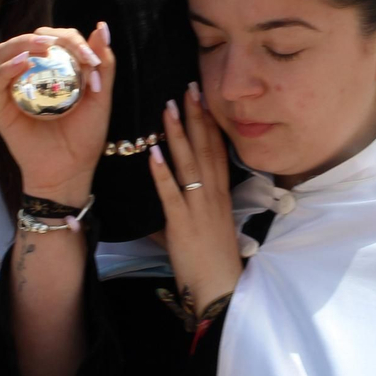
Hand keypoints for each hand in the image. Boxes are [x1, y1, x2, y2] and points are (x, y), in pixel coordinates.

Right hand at [0, 25, 112, 207]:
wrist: (69, 170)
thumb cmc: (85, 136)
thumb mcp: (101, 98)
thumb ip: (103, 64)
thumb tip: (102, 26)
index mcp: (56, 68)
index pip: (58, 39)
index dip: (73, 40)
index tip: (90, 58)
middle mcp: (31, 73)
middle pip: (30, 39)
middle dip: (48, 36)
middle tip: (61, 46)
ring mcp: (13, 87)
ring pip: (6, 51)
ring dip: (22, 43)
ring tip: (41, 48)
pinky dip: (7, 68)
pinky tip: (23, 64)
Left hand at [148, 83, 243, 314]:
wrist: (221, 288)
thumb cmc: (211, 260)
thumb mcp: (201, 226)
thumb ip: (180, 209)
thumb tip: (158, 200)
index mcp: (219, 193)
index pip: (217, 150)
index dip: (210, 123)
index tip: (203, 99)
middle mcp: (212, 194)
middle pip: (206, 148)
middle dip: (196, 117)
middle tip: (188, 87)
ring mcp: (198, 207)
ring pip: (189, 164)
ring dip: (178, 135)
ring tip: (168, 108)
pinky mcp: (183, 223)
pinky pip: (171, 193)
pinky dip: (162, 173)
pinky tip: (154, 154)